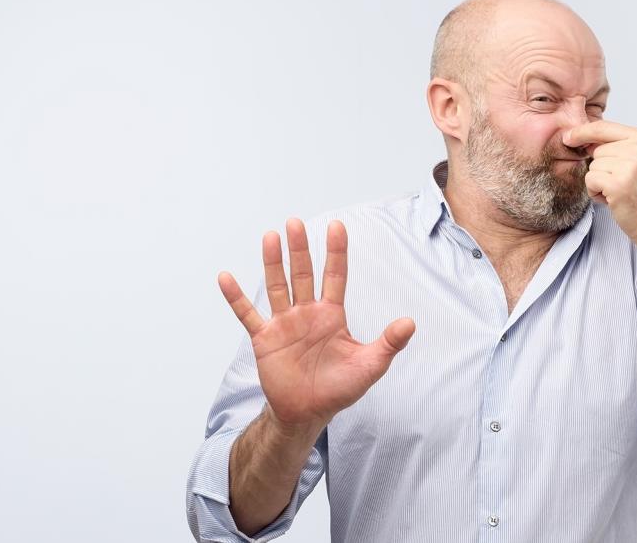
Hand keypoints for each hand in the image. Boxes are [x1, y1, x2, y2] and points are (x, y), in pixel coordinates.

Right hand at [218, 218, 415, 430]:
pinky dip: (236, 297)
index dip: (336, 252)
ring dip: (273, 262)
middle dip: (300, 249)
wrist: (309, 413)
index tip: (337, 226)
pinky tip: (226, 277)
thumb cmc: (340, 388)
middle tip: (295, 222)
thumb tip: (411, 323)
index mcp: (332, 315)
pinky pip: (248, 314)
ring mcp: (284, 324)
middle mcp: (307, 313)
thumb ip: (389, 343)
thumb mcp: (370, 365)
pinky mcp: (264, 339)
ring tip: (271, 236)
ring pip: (277, 286)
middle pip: (303, 274)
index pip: (335, 276)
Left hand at [564, 120, 636, 247]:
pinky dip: (596, 193)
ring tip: (620, 193)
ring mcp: (629, 165)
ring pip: (593, 166)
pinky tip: (613, 200)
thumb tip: (588, 141)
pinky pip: (590, 180)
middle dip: (602, 169)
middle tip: (622, 184)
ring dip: (600, 183)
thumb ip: (622, 147)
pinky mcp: (618, 184)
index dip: (583, 132)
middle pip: (597, 150)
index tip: (569, 137)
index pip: (604, 127)